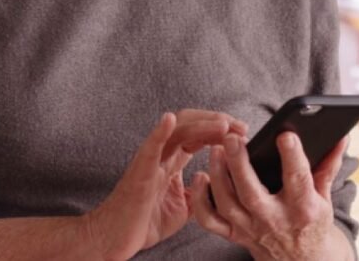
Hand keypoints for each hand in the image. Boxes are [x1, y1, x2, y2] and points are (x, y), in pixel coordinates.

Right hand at [83, 110, 246, 260]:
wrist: (115, 238)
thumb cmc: (143, 222)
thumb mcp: (183, 207)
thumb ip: (199, 193)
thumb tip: (219, 187)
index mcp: (171, 160)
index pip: (199, 134)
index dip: (221, 129)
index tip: (243, 133)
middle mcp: (161, 154)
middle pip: (191, 124)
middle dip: (217, 121)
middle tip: (240, 127)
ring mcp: (150, 160)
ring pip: (177, 130)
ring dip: (202, 124)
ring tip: (224, 125)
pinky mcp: (139, 171)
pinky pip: (150, 147)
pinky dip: (160, 131)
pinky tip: (170, 120)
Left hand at [190, 133, 352, 260]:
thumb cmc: (312, 220)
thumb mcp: (324, 195)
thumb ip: (328, 164)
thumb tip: (341, 136)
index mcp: (303, 209)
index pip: (298, 180)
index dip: (293, 156)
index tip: (285, 134)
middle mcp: (275, 220)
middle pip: (252, 193)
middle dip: (240, 164)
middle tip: (232, 138)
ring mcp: (251, 229)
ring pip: (228, 204)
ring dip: (218, 176)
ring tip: (216, 148)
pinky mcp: (235, 234)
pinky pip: (211, 221)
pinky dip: (201, 201)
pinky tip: (200, 177)